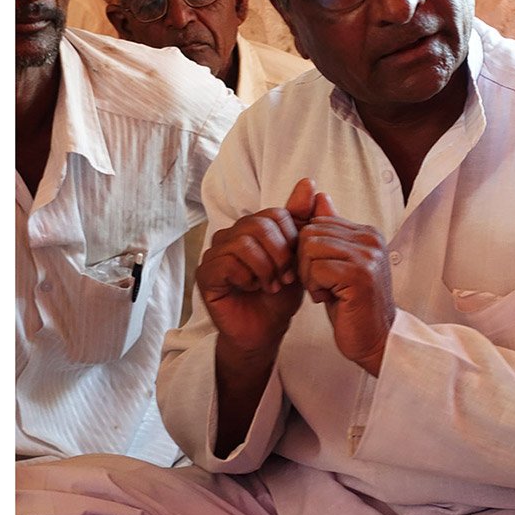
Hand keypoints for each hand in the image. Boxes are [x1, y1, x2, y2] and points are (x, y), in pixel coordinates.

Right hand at [196, 178, 317, 354]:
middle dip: (280, 254)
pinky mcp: (205, 275)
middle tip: (285, 278)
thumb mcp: (297, 257)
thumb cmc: (279, 296)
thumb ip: (301, 221)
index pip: (274, 214)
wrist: (266, 331)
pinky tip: (252, 288)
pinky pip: (226, 262)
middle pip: (258, 225)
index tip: (296, 265)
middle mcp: (229, 236)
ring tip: (271, 285)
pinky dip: (247, 276)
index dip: (291, 239)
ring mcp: (213, 254)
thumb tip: (309, 183)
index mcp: (251, 229)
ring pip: (243, 242)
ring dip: (265, 267)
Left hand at [297, 191, 395, 375]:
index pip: (315, 222)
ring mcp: (368, 255)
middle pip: (308, 233)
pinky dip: (315, 287)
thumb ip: (329, 232)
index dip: (307, 252)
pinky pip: (316, 268)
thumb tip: (319, 196)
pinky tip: (331, 299)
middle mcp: (370, 239)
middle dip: (305, 263)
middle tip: (323, 285)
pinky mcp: (361, 274)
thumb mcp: (337, 263)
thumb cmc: (352, 305)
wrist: (375, 339)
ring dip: (309, 276)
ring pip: (309, 248)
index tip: (322, 273)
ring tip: (328, 291)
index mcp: (365, 233)